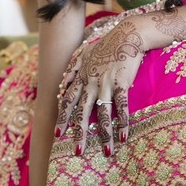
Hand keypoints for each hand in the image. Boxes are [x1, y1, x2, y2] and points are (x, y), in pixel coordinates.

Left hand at [55, 16, 144, 155]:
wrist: (127, 33)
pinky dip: (123, 122)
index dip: (62, 118)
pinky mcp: (121, 82)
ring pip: (102, 113)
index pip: (67, 101)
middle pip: (82, 112)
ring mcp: (105, 83)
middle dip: (79, 133)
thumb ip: (71, 70)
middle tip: (78, 151)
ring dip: (104, 134)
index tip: (57, 135)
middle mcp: (90, 82)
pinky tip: (123, 136)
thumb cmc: (107, 45)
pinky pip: (121, 106)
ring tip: (106, 152)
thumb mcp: (83, 54)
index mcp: (80, 78)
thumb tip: (62, 84)